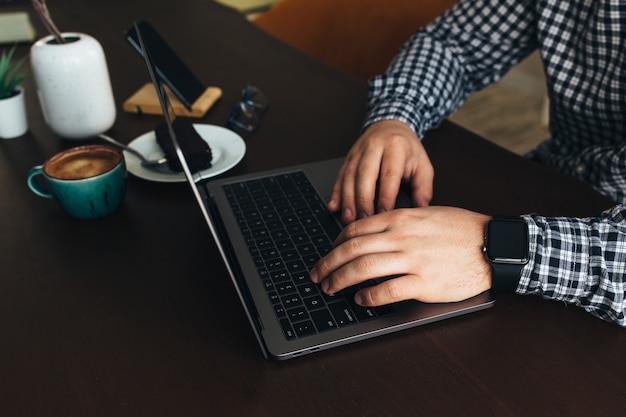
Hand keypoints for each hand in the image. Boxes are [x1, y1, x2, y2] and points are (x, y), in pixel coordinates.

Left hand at [310, 206, 491, 304]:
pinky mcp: (424, 283)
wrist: (492, 246)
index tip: (328, 253)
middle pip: (351, 250)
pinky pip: (387, 291)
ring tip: (330, 289)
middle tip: (317, 275)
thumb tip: (370, 233)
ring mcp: (412, 260)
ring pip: (363, 270)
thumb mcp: (426, 214)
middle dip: (328, 264)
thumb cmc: (461, 229)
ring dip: (340, 281)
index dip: (334, 243)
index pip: (355, 229)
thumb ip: (397, 221)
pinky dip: (368, 297)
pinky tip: (361, 300)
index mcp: (400, 219)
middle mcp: (401, 237)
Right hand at [328, 120, 433, 223]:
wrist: (391, 126)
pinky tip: (334, 206)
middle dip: (363, 199)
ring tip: (349, 217)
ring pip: (349, 176)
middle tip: (364, 218)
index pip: (389, 174)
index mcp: (395, 147)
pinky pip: (340, 176)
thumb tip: (421, 207)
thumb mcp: (423, 165)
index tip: (385, 213)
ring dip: (347, 199)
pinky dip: (336, 192)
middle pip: (365, 174)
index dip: (386, 195)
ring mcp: (358, 152)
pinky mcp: (348, 157)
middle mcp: (374, 146)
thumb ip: (423, 187)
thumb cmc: (407, 149)